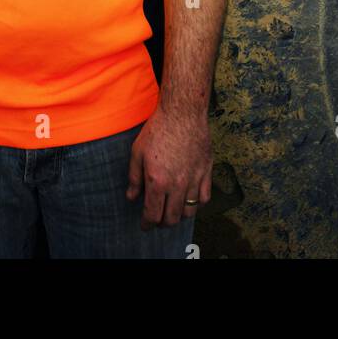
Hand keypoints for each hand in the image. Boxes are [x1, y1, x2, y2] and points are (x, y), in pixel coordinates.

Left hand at [125, 105, 212, 230]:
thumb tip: (131, 198)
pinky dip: (197, 204)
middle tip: (157, 219)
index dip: (147, 224)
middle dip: (162, 223)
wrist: (183, 112)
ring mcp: (193, 179)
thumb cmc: (158, 129)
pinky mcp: (206, 172)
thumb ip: (134, 177)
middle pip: (171, 218)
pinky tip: (189, 199)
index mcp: (157, 181)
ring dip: (178, 216)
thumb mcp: (138, 151)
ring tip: (172, 210)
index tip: (145, 226)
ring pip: (188, 212)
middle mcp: (177, 185)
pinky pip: (204, 199)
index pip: (152, 214)